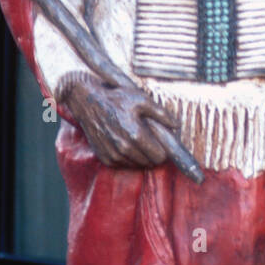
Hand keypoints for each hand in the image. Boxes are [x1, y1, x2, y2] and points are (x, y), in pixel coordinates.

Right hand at [57, 73, 179, 168]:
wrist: (88, 102)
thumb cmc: (116, 98)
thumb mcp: (142, 100)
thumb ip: (161, 114)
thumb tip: (176, 125)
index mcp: (136, 135)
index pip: (160, 156)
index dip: (163, 150)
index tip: (160, 142)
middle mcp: (124, 148)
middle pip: (150, 163)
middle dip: (152, 153)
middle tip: (148, 139)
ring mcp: (113, 155)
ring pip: (137, 165)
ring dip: (140, 156)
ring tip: (135, 139)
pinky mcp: (105, 158)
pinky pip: (123, 165)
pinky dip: (127, 158)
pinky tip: (124, 143)